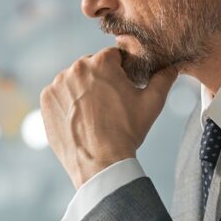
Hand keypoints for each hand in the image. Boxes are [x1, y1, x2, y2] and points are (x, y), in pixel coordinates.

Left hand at [40, 47, 178, 188]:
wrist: (100, 163)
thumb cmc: (127, 132)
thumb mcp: (151, 104)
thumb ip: (164, 79)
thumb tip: (174, 66)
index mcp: (101, 62)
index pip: (112, 56)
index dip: (120, 71)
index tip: (122, 88)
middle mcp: (75, 68)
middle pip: (91, 67)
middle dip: (100, 80)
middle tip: (109, 105)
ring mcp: (57, 85)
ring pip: (74, 81)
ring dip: (82, 91)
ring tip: (94, 115)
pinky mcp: (46, 101)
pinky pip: (58, 95)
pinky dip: (67, 104)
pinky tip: (79, 119)